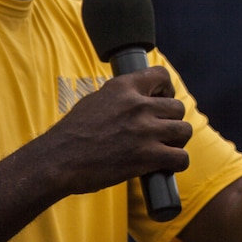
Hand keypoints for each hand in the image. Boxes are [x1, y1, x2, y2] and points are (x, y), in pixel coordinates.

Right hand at [42, 65, 191, 195]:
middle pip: (178, 107)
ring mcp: (145, 130)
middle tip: (161, 132)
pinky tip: (166, 166)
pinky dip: (177, 163)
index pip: (162, 75)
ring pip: (184, 130)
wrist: (58, 161)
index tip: (161, 100)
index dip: (167, 89)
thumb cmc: (72, 134)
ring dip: (177, 141)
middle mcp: (138, 105)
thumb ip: (120, 97)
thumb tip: (137, 98)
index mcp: (124, 87)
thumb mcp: (96, 100)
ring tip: (165, 149)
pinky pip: (181, 157)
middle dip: (172, 121)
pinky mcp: (147, 156)